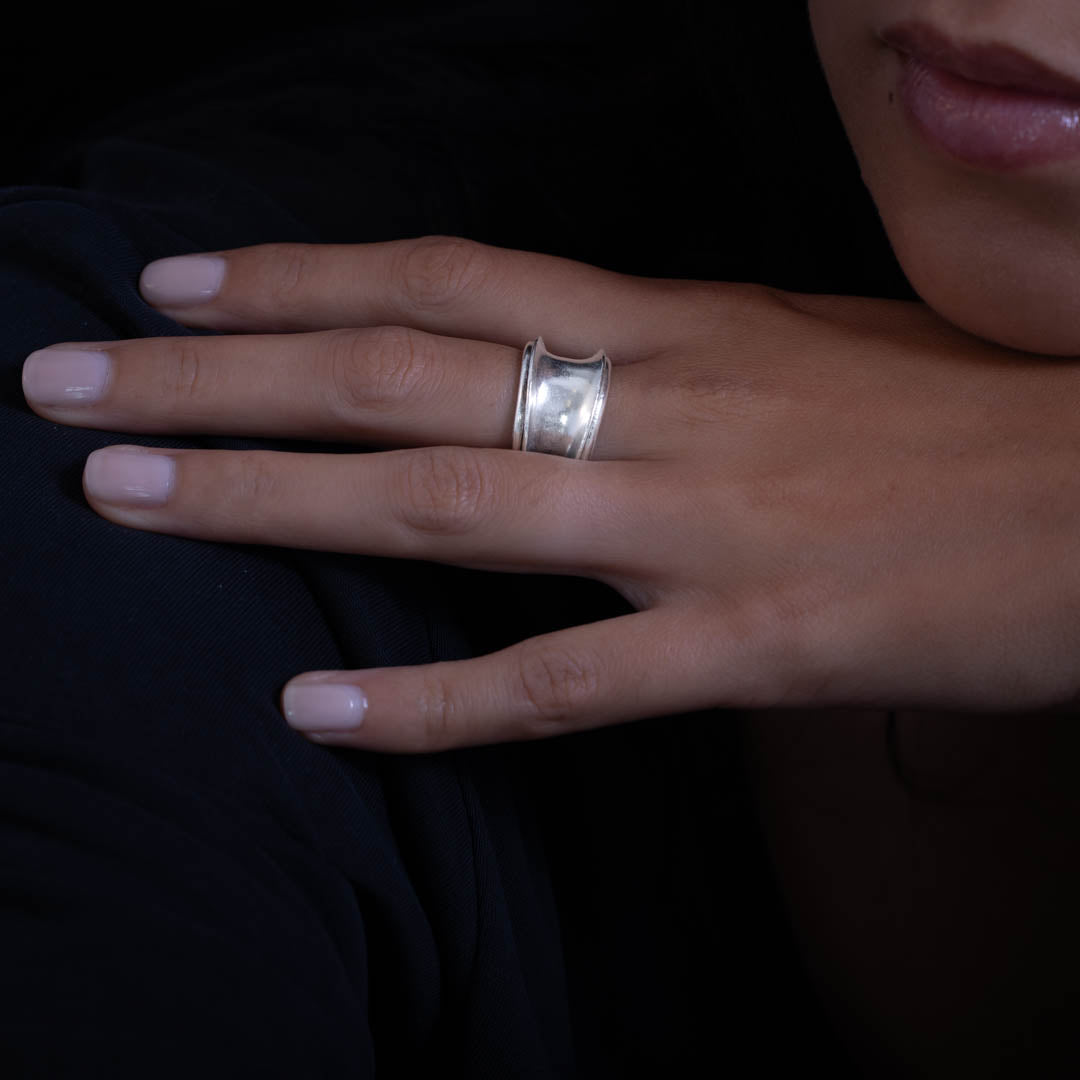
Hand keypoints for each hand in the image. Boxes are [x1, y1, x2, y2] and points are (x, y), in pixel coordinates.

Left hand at [21, 236, 1079, 750]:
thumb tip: (567, 368)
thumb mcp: (796, 347)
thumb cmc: (958, 419)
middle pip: (394, 374)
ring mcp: (692, 530)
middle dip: (215, 379)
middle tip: (65, 387)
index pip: (442, 275)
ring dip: (266, 505)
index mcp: (675, 326)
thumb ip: (668, 360)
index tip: (174, 286)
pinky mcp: (746, 650)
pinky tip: (317, 717)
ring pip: (441, 505)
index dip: (295, 273)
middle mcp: (657, 408)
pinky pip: (558, 685)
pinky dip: (433, 706)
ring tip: (122, 502)